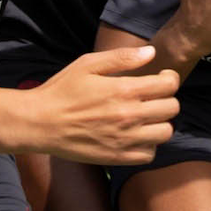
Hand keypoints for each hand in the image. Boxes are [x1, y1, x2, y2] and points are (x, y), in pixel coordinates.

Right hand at [32, 46, 178, 164]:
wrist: (39, 123)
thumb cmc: (62, 91)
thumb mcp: (87, 64)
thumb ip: (122, 57)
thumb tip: (151, 52)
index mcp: (123, 90)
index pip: (169, 85)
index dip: (169, 79)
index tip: (161, 78)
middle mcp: (129, 115)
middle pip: (172, 108)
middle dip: (165, 99)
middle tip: (152, 97)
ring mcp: (125, 139)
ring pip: (166, 132)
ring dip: (160, 123)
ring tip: (146, 117)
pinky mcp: (118, 157)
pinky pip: (150, 154)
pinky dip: (148, 144)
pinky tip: (136, 135)